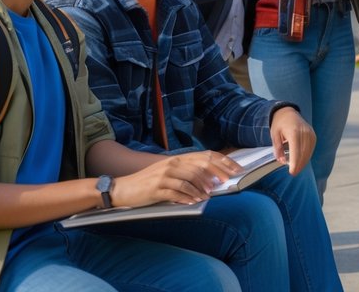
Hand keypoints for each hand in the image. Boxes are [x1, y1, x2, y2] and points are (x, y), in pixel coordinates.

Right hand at [112, 150, 239, 207]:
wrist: (122, 188)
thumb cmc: (147, 183)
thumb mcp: (168, 174)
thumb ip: (185, 173)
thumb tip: (211, 181)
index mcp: (176, 159)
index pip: (205, 156)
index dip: (223, 162)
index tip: (236, 169)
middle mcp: (171, 164)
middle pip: (200, 165)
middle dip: (217, 173)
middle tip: (227, 182)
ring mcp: (163, 175)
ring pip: (190, 178)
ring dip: (202, 187)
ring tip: (210, 194)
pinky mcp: (156, 188)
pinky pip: (176, 192)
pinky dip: (187, 197)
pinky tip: (194, 201)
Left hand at [269, 106, 315, 174]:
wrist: (288, 112)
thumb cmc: (279, 124)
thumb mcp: (274, 135)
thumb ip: (278, 149)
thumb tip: (281, 161)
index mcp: (294, 132)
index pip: (296, 152)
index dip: (295, 164)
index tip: (292, 172)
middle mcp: (305, 133)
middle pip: (303, 154)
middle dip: (299, 165)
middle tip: (293, 173)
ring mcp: (310, 134)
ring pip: (308, 153)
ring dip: (303, 162)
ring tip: (296, 168)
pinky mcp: (313, 136)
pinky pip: (311, 149)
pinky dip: (306, 156)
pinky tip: (301, 161)